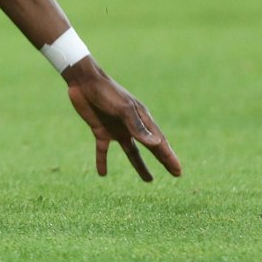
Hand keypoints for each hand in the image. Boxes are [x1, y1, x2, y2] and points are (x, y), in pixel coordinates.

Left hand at [63, 61, 180, 181]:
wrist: (83, 81)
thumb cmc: (106, 92)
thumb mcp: (123, 109)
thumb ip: (137, 127)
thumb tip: (156, 144)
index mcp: (141, 118)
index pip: (159, 142)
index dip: (169, 157)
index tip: (178, 172)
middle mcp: (131, 126)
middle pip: (150, 147)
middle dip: (162, 160)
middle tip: (175, 174)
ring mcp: (116, 129)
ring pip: (131, 151)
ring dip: (139, 165)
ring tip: (149, 180)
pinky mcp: (100, 130)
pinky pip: (103, 150)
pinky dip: (102, 161)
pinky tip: (102, 174)